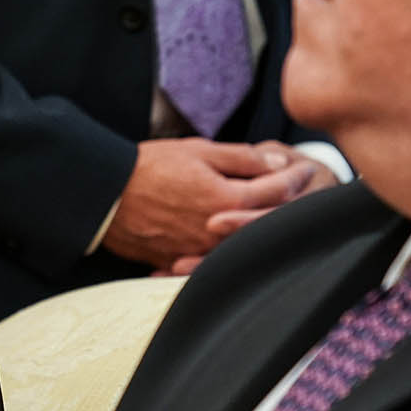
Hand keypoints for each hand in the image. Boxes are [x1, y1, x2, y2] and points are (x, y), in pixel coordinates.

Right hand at [100, 138, 316, 269]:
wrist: (104, 195)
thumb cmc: (147, 167)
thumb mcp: (198, 150)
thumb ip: (241, 158)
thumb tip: (277, 162)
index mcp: (225, 200)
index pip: (275, 190)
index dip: (295, 177)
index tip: (306, 168)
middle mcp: (217, 231)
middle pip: (264, 222)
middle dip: (285, 205)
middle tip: (299, 191)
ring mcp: (199, 250)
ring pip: (242, 242)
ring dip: (259, 227)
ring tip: (270, 214)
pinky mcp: (180, 259)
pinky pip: (214, 256)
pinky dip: (228, 246)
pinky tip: (235, 237)